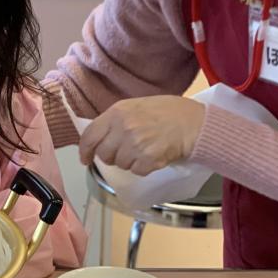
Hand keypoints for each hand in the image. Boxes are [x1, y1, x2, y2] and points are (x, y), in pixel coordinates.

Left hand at [78, 95, 205, 174]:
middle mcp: (123, 128)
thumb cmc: (167, 112)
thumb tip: (99, 137)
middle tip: (125, 151)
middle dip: (111, 156)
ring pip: (120, 164)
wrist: (193, 123)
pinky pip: (136, 171)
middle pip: (104, 154)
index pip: (90, 135)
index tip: (85, 158)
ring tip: (144, 149)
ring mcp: (135, 144)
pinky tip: (153, 156)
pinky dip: (143, 168)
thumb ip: (115, 120)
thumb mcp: (135, 106)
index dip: (85, 150)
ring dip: (129, 162)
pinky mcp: (148, 159)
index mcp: (117, 112)